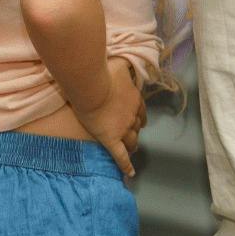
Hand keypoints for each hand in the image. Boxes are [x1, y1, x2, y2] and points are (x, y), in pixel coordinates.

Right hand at [73, 57, 146, 179]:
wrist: (93, 88)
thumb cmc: (104, 74)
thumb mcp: (119, 65)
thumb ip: (125, 65)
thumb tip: (128, 62)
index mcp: (135, 100)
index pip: (141, 112)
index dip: (140, 117)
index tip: (139, 121)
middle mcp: (133, 116)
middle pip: (138, 128)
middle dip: (136, 132)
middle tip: (133, 136)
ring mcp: (123, 129)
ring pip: (132, 142)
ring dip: (132, 146)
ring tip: (131, 151)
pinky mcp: (111, 140)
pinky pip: (120, 156)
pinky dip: (126, 165)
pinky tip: (130, 173)